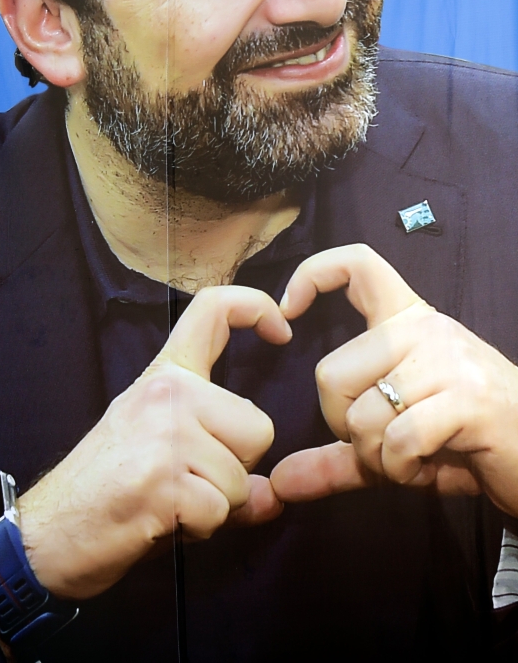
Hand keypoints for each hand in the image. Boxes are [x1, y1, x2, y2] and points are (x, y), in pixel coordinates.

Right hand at [18, 286, 290, 599]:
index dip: (255, 305)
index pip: (213, 309)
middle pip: (258, 430)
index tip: (281, 328)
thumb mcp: (164, 452)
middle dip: (235, 470)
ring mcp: (164, 433)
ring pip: (242, 479)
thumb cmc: (106, 488)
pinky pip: (220, 512)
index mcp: (165, 375)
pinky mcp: (163, 480)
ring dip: (215, 506)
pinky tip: (159, 521)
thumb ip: (224, 462)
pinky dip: (198, 529)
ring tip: (166, 501)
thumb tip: (276, 496)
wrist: (47, 531)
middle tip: (184, 482)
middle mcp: (166, 391)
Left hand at [270, 244, 517, 516]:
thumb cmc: (465, 442)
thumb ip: (337, 456)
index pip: (358, 264)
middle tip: (384, 443)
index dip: (312, 274)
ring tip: (414, 456)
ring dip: (378, 457)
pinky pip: (398, 440)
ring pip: (361, 414)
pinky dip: (402, 470)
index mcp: (408, 320)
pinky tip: (429, 465)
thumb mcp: (393, 444)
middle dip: (344, 428)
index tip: (288, 314)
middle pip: (330, 373)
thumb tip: (278, 483)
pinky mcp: (468, 398)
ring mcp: (449, 359)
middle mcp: (426, 328)